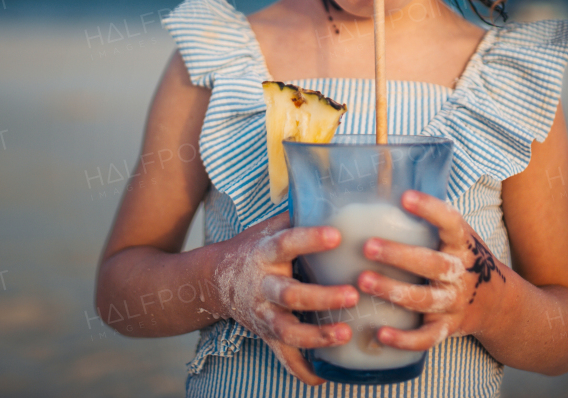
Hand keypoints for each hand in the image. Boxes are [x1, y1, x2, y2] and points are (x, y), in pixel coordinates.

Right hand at [214, 212, 357, 384]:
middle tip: (353, 294)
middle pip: (290, 294)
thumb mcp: (268, 228)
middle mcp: (262, 286)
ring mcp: (263, 314)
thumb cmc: (253, 249)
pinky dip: (301, 369)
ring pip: (287, 330)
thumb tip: (334, 189)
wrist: (214, 280)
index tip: (336, 235)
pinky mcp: (266, 335)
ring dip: (316, 335)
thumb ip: (298, 215)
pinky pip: (283, 356)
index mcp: (265, 253)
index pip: (287, 243)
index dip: (310, 239)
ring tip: (345, 335)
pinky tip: (323, 378)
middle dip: (321, 297)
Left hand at [356, 190, 503, 351]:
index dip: (429, 208)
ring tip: (363, 281)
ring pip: (424, 300)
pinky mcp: (447, 327)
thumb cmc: (465, 259)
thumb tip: (385, 175)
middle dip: (398, 256)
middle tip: (368, 246)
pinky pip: (427, 338)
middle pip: (431, 264)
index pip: (450, 222)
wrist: (500, 304)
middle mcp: (461, 273)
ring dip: (393, 291)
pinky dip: (404, 340)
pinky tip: (379, 333)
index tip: (405, 197)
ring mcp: (455, 302)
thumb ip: (430, 217)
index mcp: (463, 244)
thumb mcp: (458, 235)